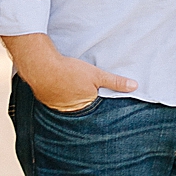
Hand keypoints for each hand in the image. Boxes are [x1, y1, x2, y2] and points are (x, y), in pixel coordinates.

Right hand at [2, 32, 136, 109]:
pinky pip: (54, 99)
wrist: (40, 66)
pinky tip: (57, 84)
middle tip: (81, 87)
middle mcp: (70, 110)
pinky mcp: (45, 99)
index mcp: (84, 106)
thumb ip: (115, 82)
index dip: (96, 98)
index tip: (97, 95)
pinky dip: (57, 93)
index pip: (95, 106)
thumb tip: (134, 86)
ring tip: (69, 85)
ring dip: (68, 97)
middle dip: (82, 100)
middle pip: (81, 106)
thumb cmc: (69, 71)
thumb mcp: (96, 74)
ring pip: (67, 103)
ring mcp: (56, 106)